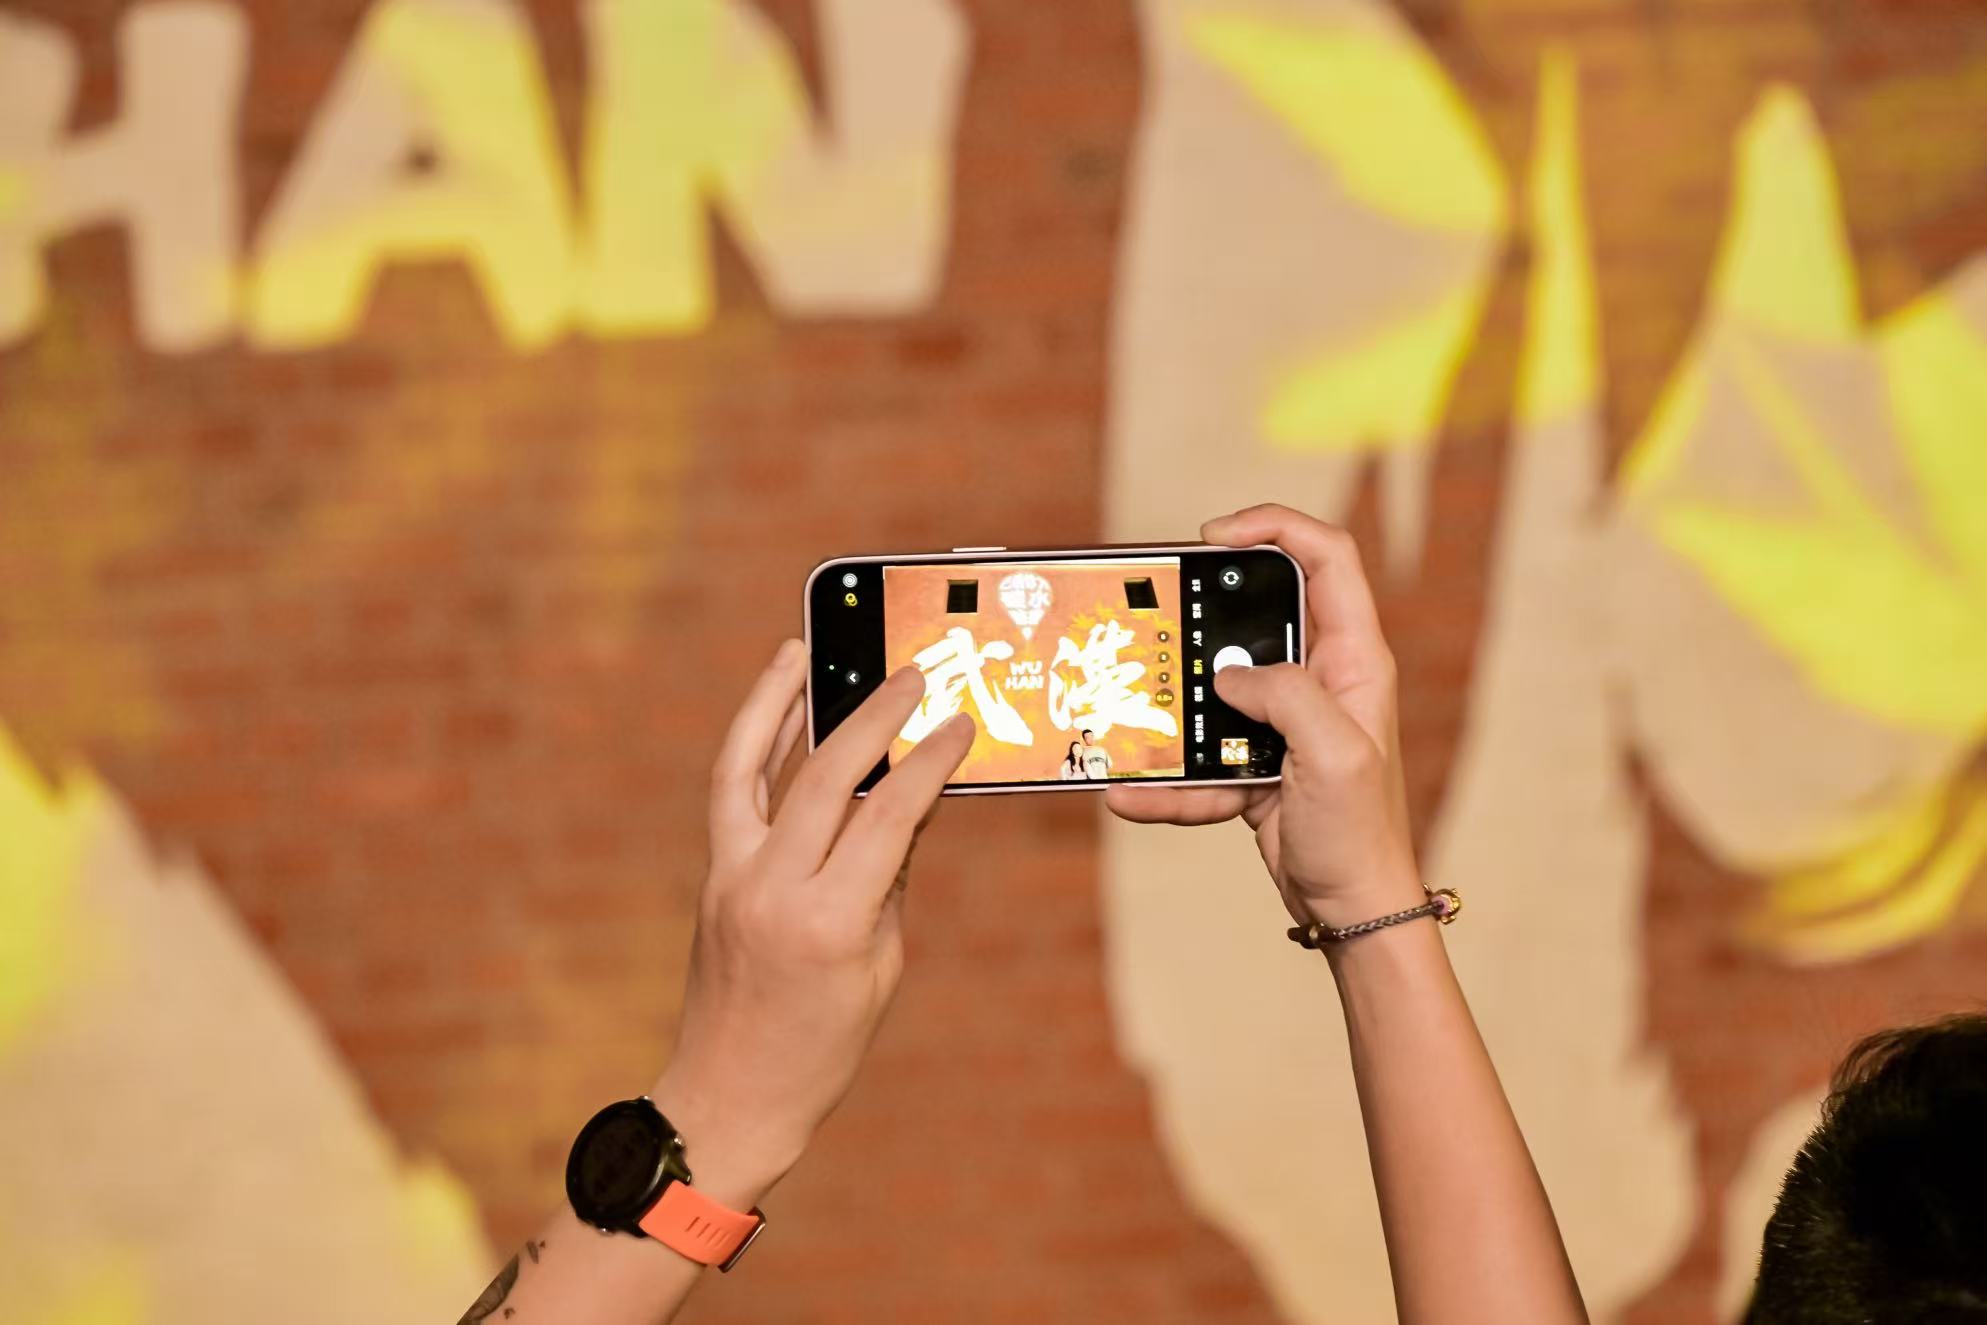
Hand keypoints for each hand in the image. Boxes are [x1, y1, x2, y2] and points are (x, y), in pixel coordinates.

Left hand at [649, 640, 973, 1208]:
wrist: (730, 1096)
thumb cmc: (823, 1048)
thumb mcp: (881, 965)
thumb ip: (891, 877)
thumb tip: (909, 801)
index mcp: (829, 921)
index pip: (887, 816)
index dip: (929, 763)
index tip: (960, 725)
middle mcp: (773, 888)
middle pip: (826, 776)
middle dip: (874, 717)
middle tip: (913, 674)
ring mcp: (733, 876)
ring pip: (753, 766)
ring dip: (779, 701)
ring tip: (805, 649)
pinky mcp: (714, 875)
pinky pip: (732, 791)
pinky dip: (753, 741)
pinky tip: (776, 706)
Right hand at [1107, 504, 1423, 930]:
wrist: (1354, 909)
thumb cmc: (1361, 833)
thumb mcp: (1333, 754)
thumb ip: (1286, 696)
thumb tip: (1230, 676)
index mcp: (1353, 660)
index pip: (1325, 558)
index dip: (1273, 527)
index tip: (1212, 537)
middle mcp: (1321, 679)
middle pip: (1258, 614)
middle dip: (1204, 615)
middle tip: (1158, 614)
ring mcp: (1284, 722)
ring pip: (1216, 689)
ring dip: (1174, 705)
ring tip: (1129, 711)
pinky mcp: (1256, 763)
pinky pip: (1200, 758)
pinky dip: (1165, 782)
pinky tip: (1128, 795)